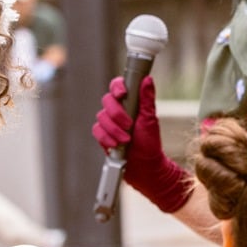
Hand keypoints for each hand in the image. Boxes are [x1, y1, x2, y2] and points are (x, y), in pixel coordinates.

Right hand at [92, 76, 192, 213]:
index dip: (117, 87)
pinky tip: (116, 145)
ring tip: (126, 140)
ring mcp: (109, 123)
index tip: (123, 94)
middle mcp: (118, 110)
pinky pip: (96, 131)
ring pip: (101, 117)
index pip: (117, 86)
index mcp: (130, 103)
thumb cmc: (150, 143)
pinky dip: (106, 138)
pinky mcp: (103, 135)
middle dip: (117, 114)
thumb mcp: (150, 120)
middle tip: (129, 125)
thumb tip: (147, 80)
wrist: (144, 166)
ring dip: (114, 130)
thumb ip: (147, 99)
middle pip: (107, 101)